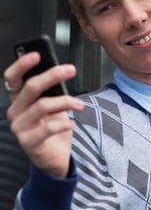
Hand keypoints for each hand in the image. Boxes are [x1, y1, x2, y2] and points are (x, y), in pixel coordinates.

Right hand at [4, 52, 83, 178]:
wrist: (56, 155)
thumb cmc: (53, 126)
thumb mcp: (53, 105)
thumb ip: (52, 90)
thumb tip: (61, 70)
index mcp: (19, 99)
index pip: (12, 78)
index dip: (22, 65)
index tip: (37, 54)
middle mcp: (15, 112)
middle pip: (30, 88)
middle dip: (52, 75)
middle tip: (71, 70)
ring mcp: (20, 128)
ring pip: (42, 106)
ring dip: (65, 102)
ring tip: (80, 105)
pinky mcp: (29, 143)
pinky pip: (48, 128)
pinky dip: (64, 123)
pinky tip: (72, 123)